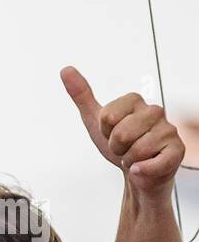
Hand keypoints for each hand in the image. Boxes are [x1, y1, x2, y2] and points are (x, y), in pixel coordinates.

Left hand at [61, 65, 184, 196]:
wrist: (134, 171)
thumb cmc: (119, 145)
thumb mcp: (95, 121)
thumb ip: (81, 95)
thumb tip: (66, 70)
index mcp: (135, 101)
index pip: (108, 117)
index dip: (105, 131)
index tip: (111, 134)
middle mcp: (155, 111)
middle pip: (121, 133)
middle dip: (116, 147)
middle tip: (124, 148)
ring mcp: (168, 130)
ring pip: (136, 150)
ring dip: (129, 159)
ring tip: (135, 156)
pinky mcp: (176, 151)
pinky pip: (152, 164)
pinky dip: (141, 171)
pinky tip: (143, 168)